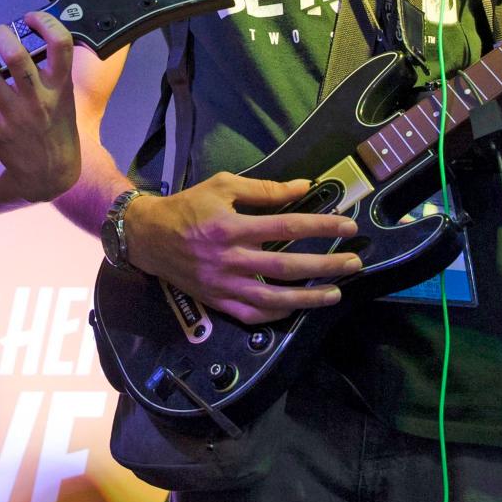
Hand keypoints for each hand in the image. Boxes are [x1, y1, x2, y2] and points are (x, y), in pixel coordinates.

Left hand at [0, 12, 80, 203]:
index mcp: (61, 87)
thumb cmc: (57, 127)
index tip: (31, 17)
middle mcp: (38, 99)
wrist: (49, 174)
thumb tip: (35, 34)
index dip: (44, 21)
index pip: (60, 43)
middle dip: (1, 34)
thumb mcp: (66, 97)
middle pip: (16, 56)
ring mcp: (16, 116)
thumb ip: (54, 70)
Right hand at [123, 174, 361, 324]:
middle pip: (286, 266)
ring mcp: (223, 285)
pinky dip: (277, 314)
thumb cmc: (188, 206)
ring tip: (335, 293)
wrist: (148, 236)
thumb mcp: (223, 186)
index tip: (347, 226)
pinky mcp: (216, 301)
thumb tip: (303, 187)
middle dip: (325, 265)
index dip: (320, 226)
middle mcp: (229, 258)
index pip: (286, 226)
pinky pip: (251, 315)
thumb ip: (264, 189)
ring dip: (308, 298)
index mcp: (231, 225)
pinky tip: (296, 308)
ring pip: (273, 299)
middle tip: (354, 263)